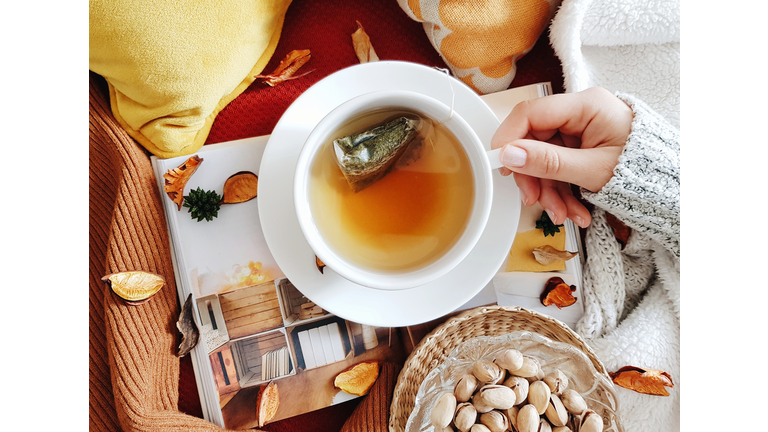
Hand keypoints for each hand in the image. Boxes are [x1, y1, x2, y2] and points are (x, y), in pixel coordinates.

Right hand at [491, 87, 632, 227]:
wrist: (669, 185)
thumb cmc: (642, 171)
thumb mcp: (592, 170)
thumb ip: (548, 162)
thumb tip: (509, 155)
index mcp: (586, 105)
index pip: (530, 113)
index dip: (509, 138)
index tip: (500, 164)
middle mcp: (580, 113)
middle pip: (534, 141)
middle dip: (534, 177)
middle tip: (534, 201)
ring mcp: (579, 131)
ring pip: (544, 159)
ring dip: (549, 191)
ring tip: (563, 215)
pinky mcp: (580, 147)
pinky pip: (557, 167)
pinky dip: (560, 192)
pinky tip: (572, 210)